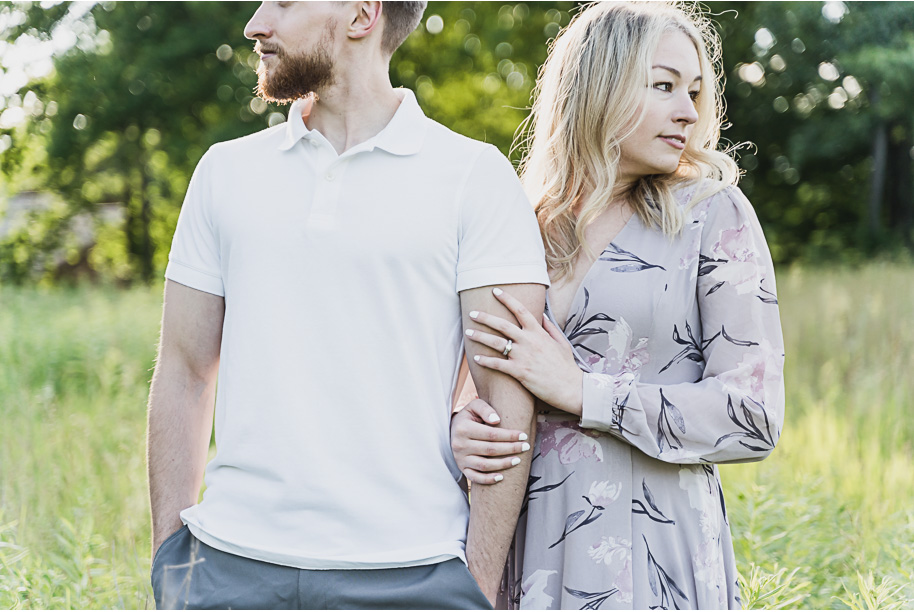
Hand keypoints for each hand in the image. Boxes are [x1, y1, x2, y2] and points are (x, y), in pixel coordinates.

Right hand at [451, 399, 530, 484]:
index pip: (491, 434)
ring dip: (503, 464)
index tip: (523, 436)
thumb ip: (485, 409)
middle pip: (490, 450)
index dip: (509, 436)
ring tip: (518, 460)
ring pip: (484, 465)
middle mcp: (460, 445)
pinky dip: (488, 479)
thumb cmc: (469, 416)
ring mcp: (460, 458)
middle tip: (526, 447)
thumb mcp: (474, 406)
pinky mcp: (462, 468)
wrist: (453, 429)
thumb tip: (497, 420)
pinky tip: (501, 477)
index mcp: (463, 428)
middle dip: (511, 448)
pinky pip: (475, 477)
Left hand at [467, 288, 583, 414]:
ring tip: (468, 332)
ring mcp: (523, 356)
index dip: (507, 299)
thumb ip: (550, 328)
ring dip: (480, 336)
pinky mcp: (519, 371)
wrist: (570, 387)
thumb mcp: (561, 342)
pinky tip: (476, 358)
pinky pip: (498, 364)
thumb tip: (542, 315)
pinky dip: (486, 360)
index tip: (495, 291)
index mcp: (538, 333)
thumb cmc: (566, 366)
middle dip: (485, 317)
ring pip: (497, 343)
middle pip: (503, 324)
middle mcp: (529, 341)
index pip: (521, 310)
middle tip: (472, 313)